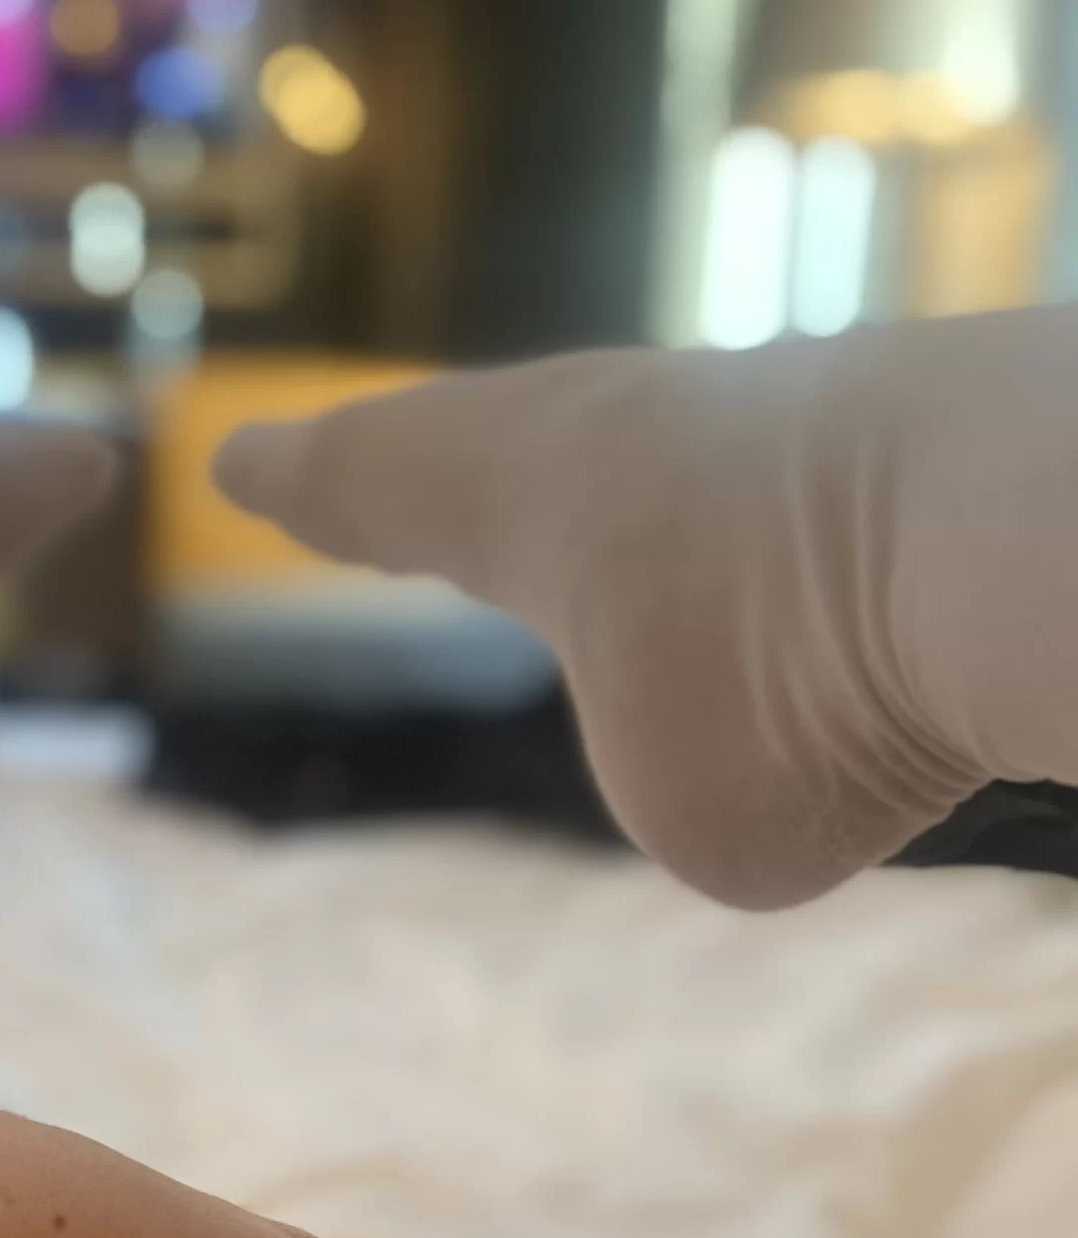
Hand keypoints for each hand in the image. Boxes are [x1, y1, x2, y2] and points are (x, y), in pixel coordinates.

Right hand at [215, 310, 1077, 909]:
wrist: (998, 543)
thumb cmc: (778, 687)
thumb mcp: (692, 816)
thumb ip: (708, 785)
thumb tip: (807, 726)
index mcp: (520, 500)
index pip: (381, 487)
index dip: (313, 486)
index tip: (238, 457)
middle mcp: (646, 435)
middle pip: (521, 442)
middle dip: (450, 461)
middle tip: (375, 456)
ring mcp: (792, 421)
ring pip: (700, 487)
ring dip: (672, 533)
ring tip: (646, 572)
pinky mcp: (928, 448)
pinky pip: (847, 537)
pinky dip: (835, 584)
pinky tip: (868, 617)